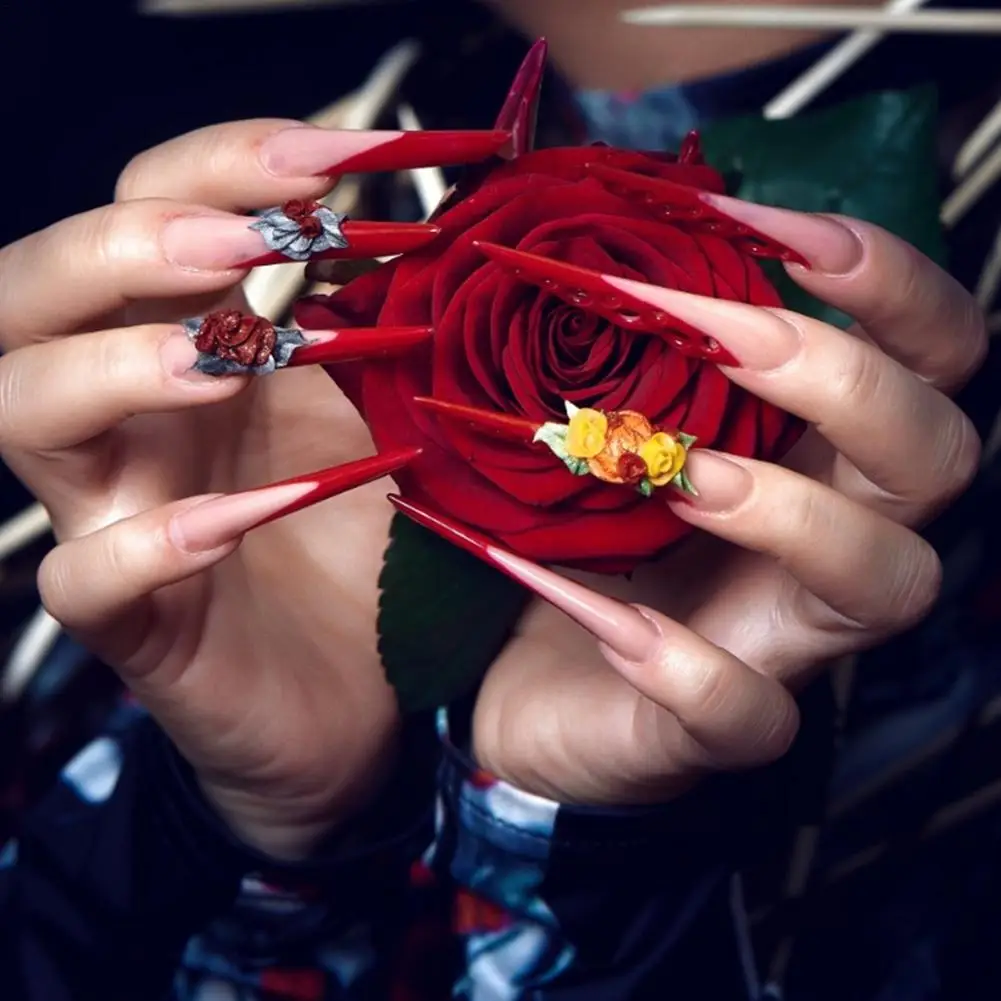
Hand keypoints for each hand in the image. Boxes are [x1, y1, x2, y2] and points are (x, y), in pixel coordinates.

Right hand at [0, 119, 510, 856]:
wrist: (360, 694)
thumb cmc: (365, 544)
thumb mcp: (378, 411)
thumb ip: (373, 328)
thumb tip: (427, 227)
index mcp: (194, 345)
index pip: (151, 212)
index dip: (221, 165)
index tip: (339, 155)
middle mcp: (135, 419)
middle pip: (35, 288)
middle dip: (132, 243)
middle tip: (249, 245)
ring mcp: (118, 513)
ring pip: (22, 408)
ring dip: (116, 365)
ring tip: (221, 362)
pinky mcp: (135, 622)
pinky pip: (85, 576)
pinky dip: (152, 542)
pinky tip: (235, 518)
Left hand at [397, 205, 985, 804]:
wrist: (501, 678)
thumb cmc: (551, 531)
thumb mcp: (571, 420)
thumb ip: (584, 341)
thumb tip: (553, 227)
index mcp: (804, 447)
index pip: (923, 352)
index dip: (887, 281)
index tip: (772, 227)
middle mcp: (821, 537)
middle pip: (936, 454)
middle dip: (846, 380)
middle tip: (724, 337)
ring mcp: (780, 637)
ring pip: (886, 581)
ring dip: (791, 512)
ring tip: (681, 477)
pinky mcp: (717, 726)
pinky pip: (749, 713)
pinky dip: (685, 666)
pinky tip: (605, 620)